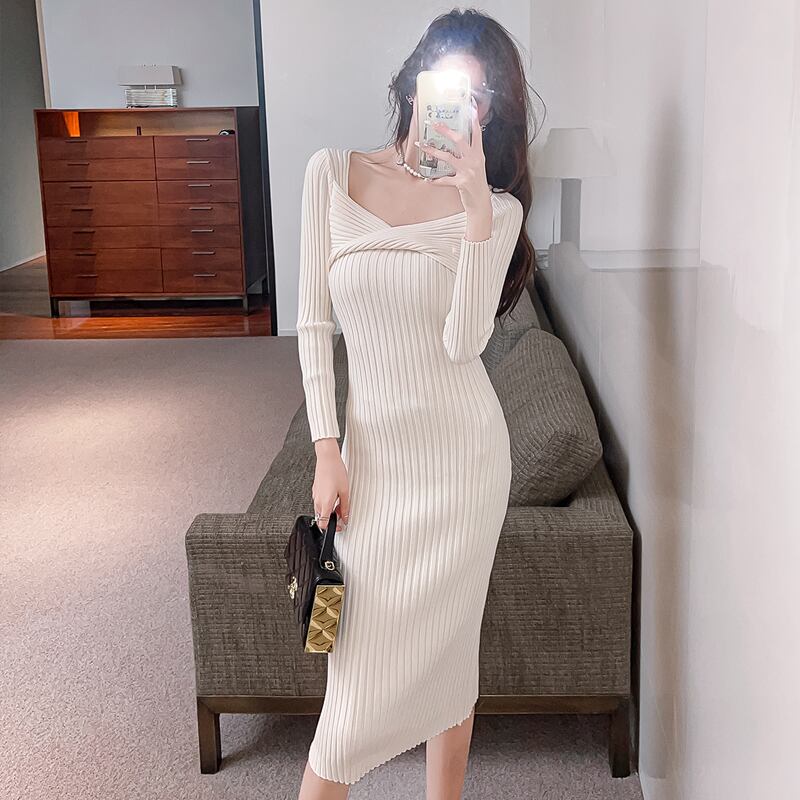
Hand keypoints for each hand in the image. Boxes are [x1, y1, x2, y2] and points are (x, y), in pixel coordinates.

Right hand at [312, 439, 349, 531]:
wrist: (327, 458)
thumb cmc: (336, 471)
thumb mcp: (345, 491)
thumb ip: (345, 507)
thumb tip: (346, 517)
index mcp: (325, 503)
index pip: (323, 524)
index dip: (331, 528)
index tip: (339, 526)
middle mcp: (318, 501)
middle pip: (322, 517)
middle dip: (332, 518)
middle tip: (342, 513)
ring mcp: (315, 495)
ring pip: (321, 509)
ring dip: (330, 510)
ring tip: (340, 502)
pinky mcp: (315, 490)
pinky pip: (320, 501)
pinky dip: (327, 502)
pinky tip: (335, 495)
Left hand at [414, 97, 491, 216]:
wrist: (481, 203)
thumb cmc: (476, 184)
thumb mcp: (477, 166)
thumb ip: (469, 154)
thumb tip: (459, 142)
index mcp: (479, 154)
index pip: (477, 133)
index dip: (473, 119)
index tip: (469, 106)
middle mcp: (474, 160)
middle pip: (459, 140)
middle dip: (445, 130)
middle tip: (434, 123)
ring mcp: (468, 171)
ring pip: (447, 157)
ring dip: (433, 151)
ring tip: (422, 146)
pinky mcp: (461, 183)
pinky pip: (444, 180)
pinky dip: (435, 180)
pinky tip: (428, 180)